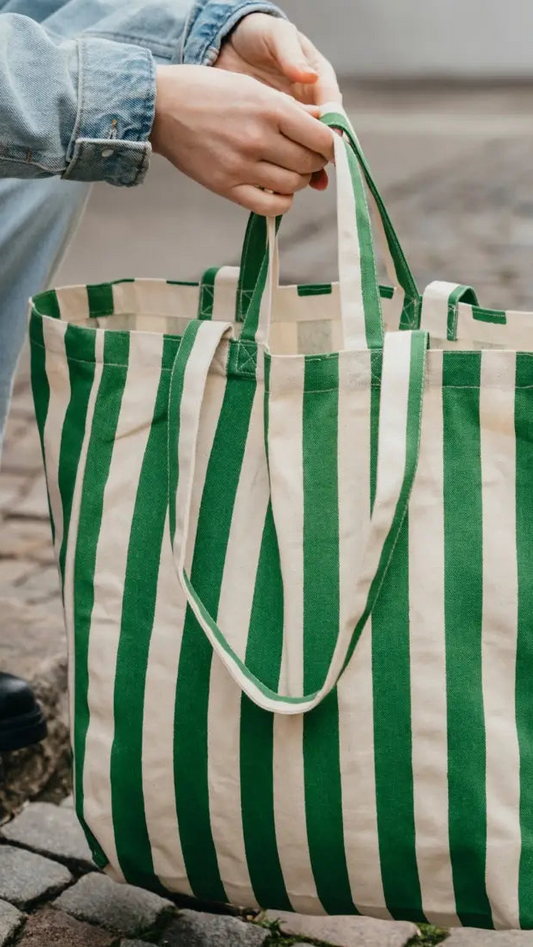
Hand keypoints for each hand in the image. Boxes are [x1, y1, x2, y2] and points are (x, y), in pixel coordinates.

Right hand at [150, 65, 333, 214]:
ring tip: (288, 169)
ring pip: (293, 185)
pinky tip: (277, 190)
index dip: (329, 145)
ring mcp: (242, 166)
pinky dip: (283, 201)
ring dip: (298, 180)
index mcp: (270, 108)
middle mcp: (258, 139)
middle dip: (315, 162)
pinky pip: (271, 206)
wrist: (161, 107)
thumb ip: (290, 107)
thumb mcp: (251, 87)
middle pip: (309, 163)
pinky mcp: (227, 187)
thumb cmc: (208, 92)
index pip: (320, 138)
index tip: (326, 146)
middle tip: (307, 157)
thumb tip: (325, 121)